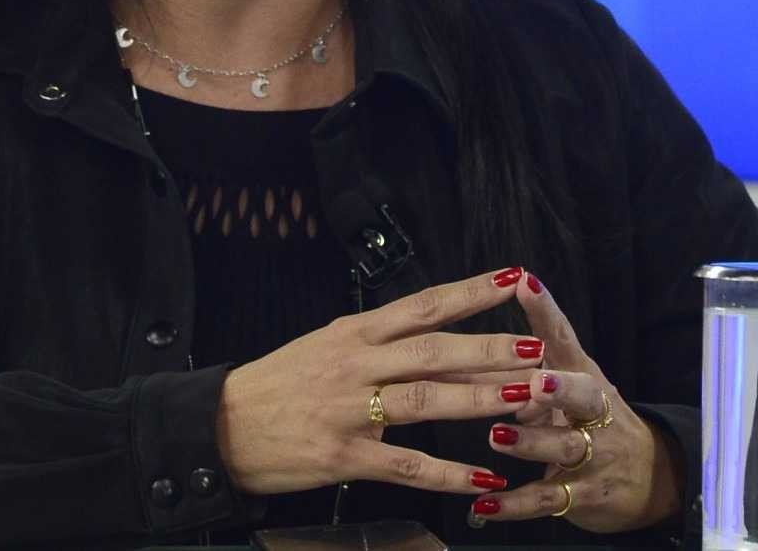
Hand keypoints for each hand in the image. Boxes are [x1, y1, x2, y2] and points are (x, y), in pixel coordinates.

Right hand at [215, 267, 545, 495]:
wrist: (222, 426)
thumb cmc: (278, 384)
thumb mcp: (325, 344)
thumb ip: (376, 338)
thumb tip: (430, 326)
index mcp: (355, 332)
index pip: (423, 304)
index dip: (470, 291)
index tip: (512, 279)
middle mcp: (356, 364)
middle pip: (434, 349)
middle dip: (489, 347)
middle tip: (536, 345)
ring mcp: (351, 410)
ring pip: (427, 400)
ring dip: (479, 399)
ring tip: (524, 397)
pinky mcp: (344, 456)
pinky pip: (406, 464)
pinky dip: (447, 472)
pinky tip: (483, 478)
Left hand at [471, 272, 682, 533]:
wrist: (651, 479)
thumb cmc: (593, 422)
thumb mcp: (570, 389)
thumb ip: (523, 372)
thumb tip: (474, 352)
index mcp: (584, 376)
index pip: (565, 338)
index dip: (546, 311)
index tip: (524, 283)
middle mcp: (595, 413)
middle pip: (585, 395)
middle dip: (561, 387)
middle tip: (534, 380)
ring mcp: (594, 455)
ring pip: (565, 448)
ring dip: (531, 442)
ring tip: (496, 436)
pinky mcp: (583, 496)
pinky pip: (546, 500)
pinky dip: (514, 504)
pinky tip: (483, 505)